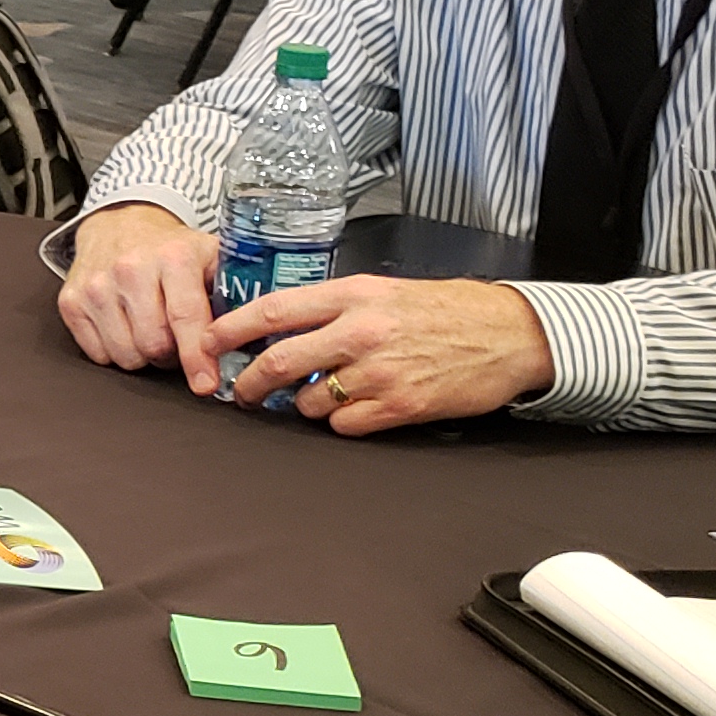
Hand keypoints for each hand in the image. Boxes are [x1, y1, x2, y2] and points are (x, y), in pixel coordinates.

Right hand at [57, 203, 218, 373]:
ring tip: (151, 332)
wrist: (120, 223)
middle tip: (177, 341)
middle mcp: (130, 268)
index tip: (206, 383)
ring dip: (143, 355)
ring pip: (125, 355)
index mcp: (173, 257)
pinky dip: (115, 351)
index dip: (197, 357)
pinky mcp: (71, 301)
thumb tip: (252, 338)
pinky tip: (124, 329)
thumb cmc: (171, 249)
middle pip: (154, 345)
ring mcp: (96, 286)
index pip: (185, 317)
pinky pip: (98, 355)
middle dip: (171, 355)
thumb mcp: (211, 257)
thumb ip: (234, 292)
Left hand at [213, 273, 551, 433]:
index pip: (274, 310)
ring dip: (307, 404)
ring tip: (324, 395)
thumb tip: (284, 326)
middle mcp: (361, 331)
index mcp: (354, 295)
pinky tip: (358, 409)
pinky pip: (344, 425)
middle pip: (280, 361)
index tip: (206, 341)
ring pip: (311, 400)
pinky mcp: (401, 405)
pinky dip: (342, 422)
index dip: (231, 329)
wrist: (509, 334)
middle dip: (251, 381)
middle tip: (242, 391)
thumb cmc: (448, 310)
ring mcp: (380, 371)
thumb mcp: (386, 291)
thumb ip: (336, 306)